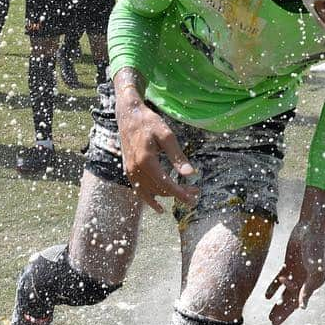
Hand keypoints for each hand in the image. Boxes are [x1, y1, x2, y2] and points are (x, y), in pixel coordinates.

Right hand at [115, 94, 197, 212]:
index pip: (166, 184)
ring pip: (152, 192)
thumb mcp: (167, 135)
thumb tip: (190, 174)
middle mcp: (136, 170)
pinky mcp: (129, 171)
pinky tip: (159, 208)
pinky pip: (139, 191)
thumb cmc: (149, 122)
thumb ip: (177, 156)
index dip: (181, 193)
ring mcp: (131, 172)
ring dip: (169, 195)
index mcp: (146, 161)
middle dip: (179, 193)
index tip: (194, 198)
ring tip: (186, 194)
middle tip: (196, 191)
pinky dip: (149, 200)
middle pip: (160, 189)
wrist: (128, 116)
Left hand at [264, 222, 324, 324]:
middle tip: (272, 323)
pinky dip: (274, 287)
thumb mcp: (315, 270)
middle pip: (291, 301)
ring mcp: (296, 273)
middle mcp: (304, 280)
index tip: (277, 316)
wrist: (310, 229)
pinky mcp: (289, 264)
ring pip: (285, 292)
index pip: (298, 302)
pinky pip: (279, 279)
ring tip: (270, 315)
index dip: (287, 311)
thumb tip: (302, 308)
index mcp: (312, 284)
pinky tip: (267, 296)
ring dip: (278, 303)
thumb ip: (309, 288)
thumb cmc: (315, 249)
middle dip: (282, 312)